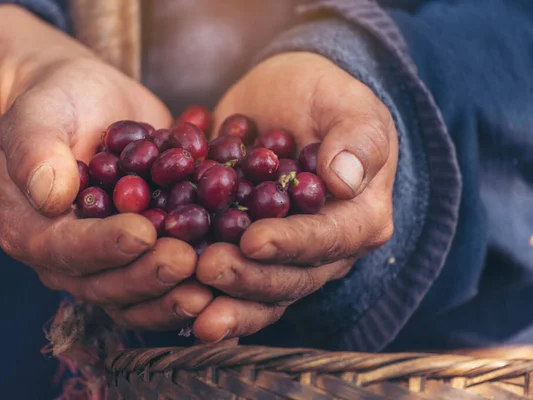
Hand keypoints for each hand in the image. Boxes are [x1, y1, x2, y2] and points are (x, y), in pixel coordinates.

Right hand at [0, 6, 211, 330]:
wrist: (86, 105)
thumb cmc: (55, 105)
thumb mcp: (38, 117)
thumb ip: (37, 154)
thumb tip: (50, 196)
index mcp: (34, 232)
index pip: (69, 248)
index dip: (106, 245)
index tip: (143, 232)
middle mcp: (70, 260)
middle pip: (108, 283)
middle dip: (150, 275)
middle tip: (189, 261)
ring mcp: (110, 262)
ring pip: (139, 294)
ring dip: (175, 293)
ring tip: (213, 284)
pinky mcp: (143, 255)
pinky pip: (165, 281)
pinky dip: (194, 283)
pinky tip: (229, 271)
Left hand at [192, 52, 397, 341]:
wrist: (283, 100)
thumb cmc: (323, 96)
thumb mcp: (348, 103)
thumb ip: (357, 138)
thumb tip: (343, 180)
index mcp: (359, 218)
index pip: (328, 239)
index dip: (291, 244)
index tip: (253, 240)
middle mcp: (325, 250)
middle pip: (290, 278)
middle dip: (248, 277)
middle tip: (207, 268)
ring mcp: (285, 257)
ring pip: (259, 293)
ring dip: (225, 301)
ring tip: (188, 300)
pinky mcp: (250, 255)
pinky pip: (231, 281)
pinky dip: (204, 293)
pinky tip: (174, 298)